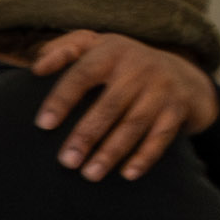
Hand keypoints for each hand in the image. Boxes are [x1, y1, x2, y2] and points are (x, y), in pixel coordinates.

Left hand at [30, 31, 219, 180]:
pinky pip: (161, 136)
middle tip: (66, 162)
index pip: (82, 74)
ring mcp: (161, 88)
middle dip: (86, 135)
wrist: (183, 74)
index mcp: (112, 50)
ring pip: (134, 124)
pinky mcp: (177, 109)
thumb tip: (37, 68)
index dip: (62, 99)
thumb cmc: (123, 63)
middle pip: (109, 105)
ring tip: (89, 174)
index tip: (43, 125)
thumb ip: (64, 49)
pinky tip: (127, 174)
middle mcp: (139, 67)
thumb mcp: (96, 44)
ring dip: (111, 151)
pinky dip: (145, 156)